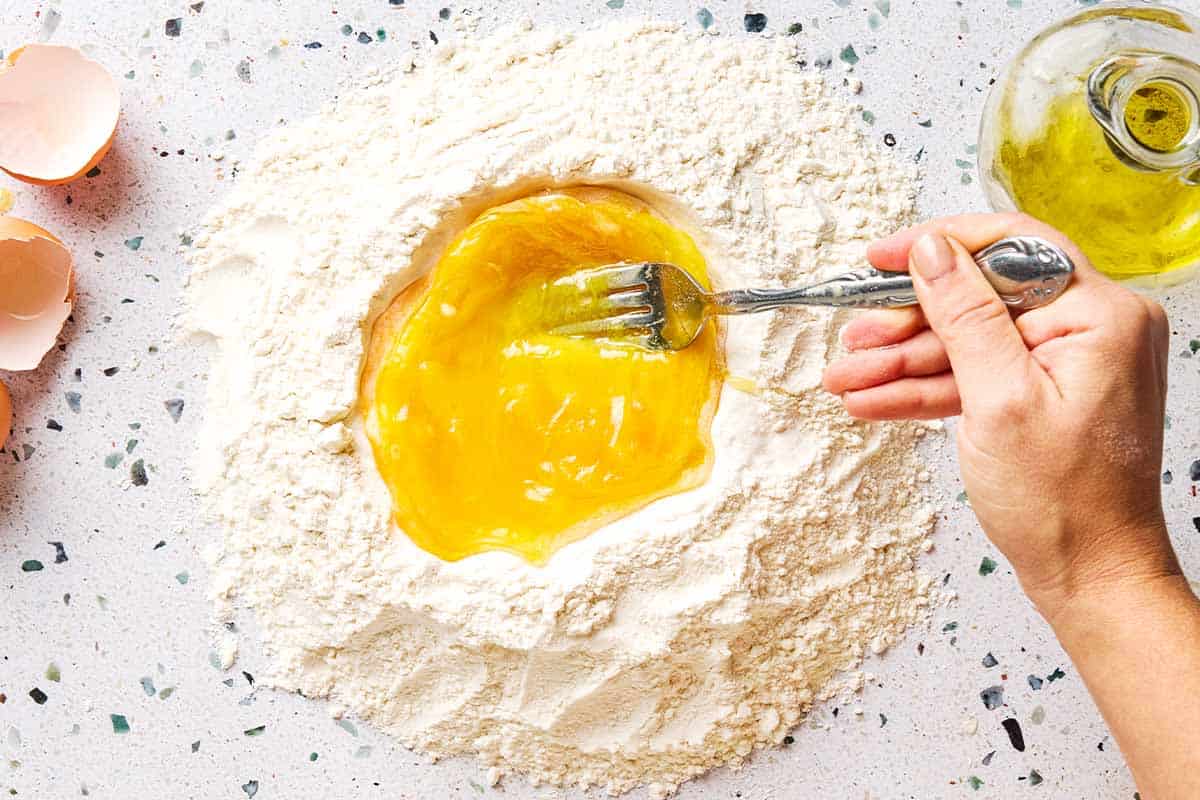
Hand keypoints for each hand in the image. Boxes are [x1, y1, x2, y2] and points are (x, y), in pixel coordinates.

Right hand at [822, 213, 1177, 617]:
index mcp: (1100, 315)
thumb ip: (964, 316)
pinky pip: (976, 376)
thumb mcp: (999, 400)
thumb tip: (932, 252)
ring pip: (969, 342)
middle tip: (854, 336)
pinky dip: (926, 388)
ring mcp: (1066, 363)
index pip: (1013, 247)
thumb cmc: (1064, 502)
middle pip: (981, 298)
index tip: (883, 257)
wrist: (1090, 575)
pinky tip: (874, 398)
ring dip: (903, 361)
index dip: (941, 245)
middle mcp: (1090, 329)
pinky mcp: (1043, 394)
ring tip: (847, 378)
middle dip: (908, 322)